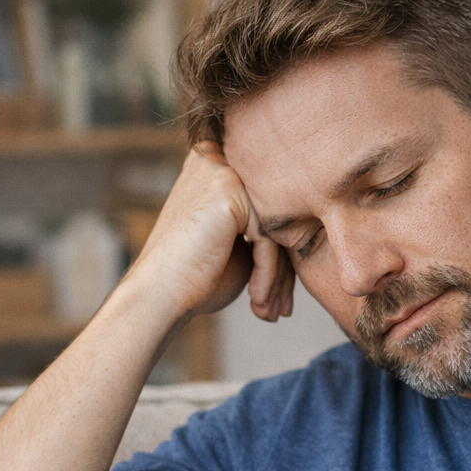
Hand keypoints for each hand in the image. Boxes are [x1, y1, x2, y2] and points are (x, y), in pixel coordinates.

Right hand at [128, 141, 294, 322]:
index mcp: (217, 165)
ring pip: (276, 228)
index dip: (279, 257)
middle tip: (280, 310)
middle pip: (275, 217)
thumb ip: (267, 228)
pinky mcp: (228, 189)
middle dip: (282, 270)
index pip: (268, 210)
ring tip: (271, 312)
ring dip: (278, 278)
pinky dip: (267, 275)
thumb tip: (310, 228)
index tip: (280, 298)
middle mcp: (217, 158)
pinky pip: (268, 238)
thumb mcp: (238, 246)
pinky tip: (257, 302)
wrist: (159, 296)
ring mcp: (221, 170)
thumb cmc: (194, 277)